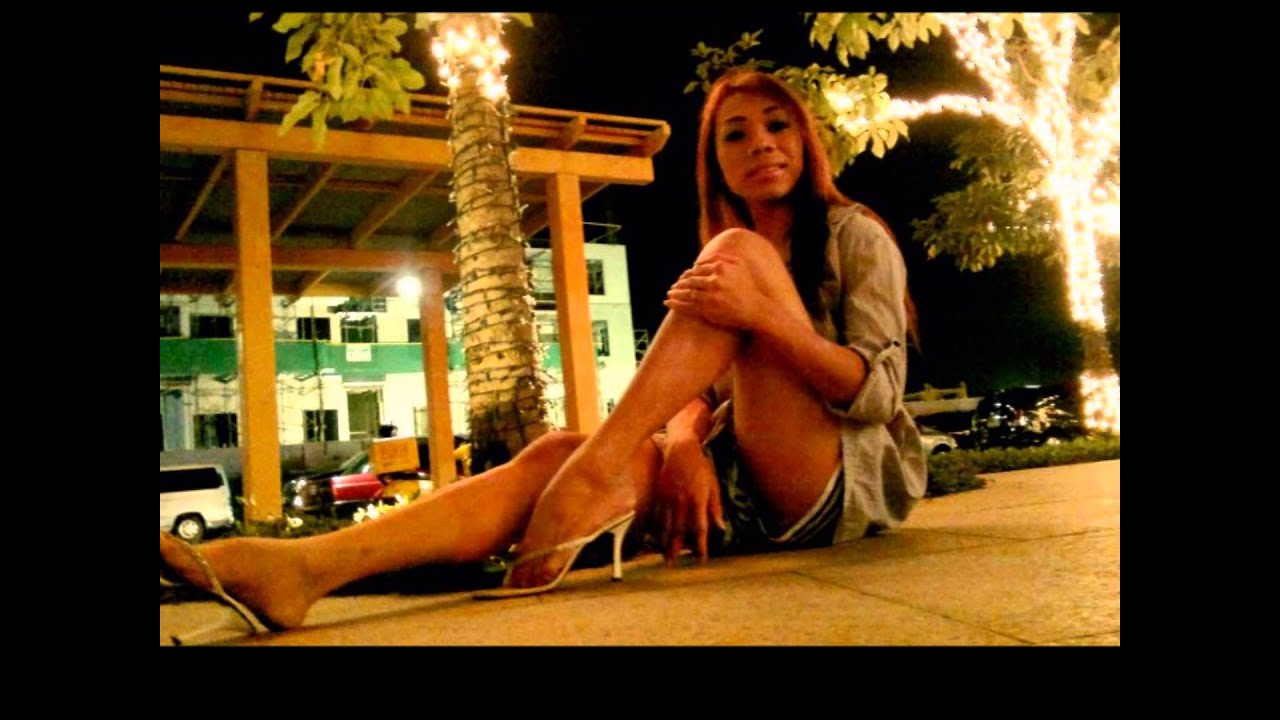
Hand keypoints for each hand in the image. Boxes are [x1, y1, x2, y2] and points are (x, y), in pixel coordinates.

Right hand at [652, 437, 725, 563]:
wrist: (681, 450)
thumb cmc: (701, 467)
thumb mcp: (713, 486)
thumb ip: (715, 508)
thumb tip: (721, 528)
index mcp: (698, 500)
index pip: (700, 528)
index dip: (701, 546)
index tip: (701, 559)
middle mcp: (681, 502)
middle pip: (678, 531)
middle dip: (676, 549)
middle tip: (674, 565)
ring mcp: (668, 498)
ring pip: (665, 525)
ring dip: (664, 543)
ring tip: (664, 556)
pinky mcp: (659, 494)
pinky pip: (656, 516)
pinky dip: (655, 529)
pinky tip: (655, 539)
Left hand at [663, 256, 763, 330]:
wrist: (756, 309)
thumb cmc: (749, 288)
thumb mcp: (739, 267)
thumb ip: (723, 258)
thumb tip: (702, 259)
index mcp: (720, 268)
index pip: (697, 269)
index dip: (688, 274)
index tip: (683, 277)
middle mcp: (714, 281)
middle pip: (690, 281)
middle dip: (680, 284)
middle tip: (674, 286)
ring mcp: (709, 296)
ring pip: (686, 293)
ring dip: (675, 293)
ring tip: (669, 294)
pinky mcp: (707, 310)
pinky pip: (687, 306)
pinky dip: (675, 304)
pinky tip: (668, 303)